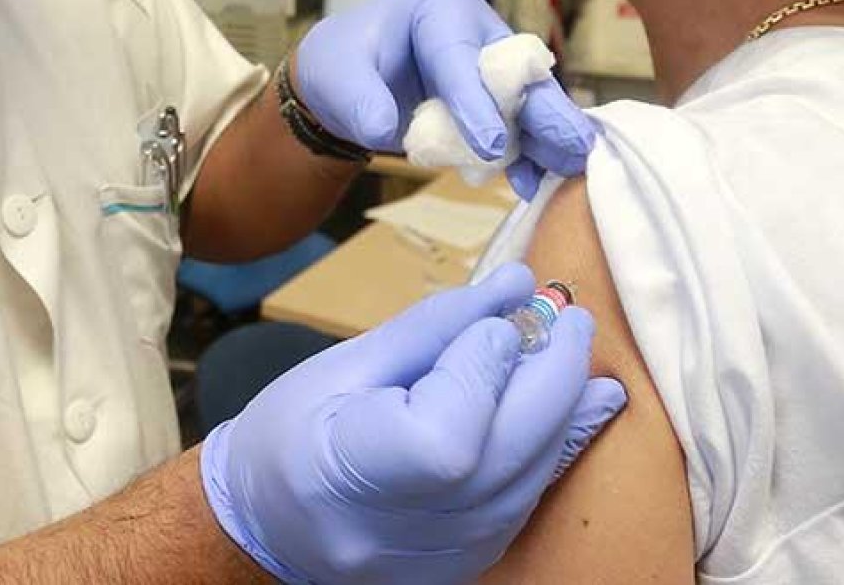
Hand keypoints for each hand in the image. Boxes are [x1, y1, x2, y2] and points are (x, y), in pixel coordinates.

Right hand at [201, 263, 627, 583]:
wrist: (268, 524)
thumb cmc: (289, 432)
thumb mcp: (344, 364)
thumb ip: (435, 326)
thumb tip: (517, 285)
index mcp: (346, 475)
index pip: (448, 434)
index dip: (484, 369)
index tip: (494, 322)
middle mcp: (400, 533)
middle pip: (510, 454)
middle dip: (555, 374)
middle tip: (570, 319)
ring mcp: (441, 560)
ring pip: (533, 477)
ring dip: (566, 406)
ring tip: (572, 348)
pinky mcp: (469, 563)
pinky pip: (529, 499)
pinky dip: (554, 443)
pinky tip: (574, 402)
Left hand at [295, 0, 598, 199]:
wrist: (351, 85)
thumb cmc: (346, 68)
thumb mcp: (337, 78)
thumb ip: (359, 101)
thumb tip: (386, 129)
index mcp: (441, 9)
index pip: (460, 56)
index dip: (477, 102)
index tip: (490, 144)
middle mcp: (480, 32)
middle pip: (516, 74)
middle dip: (543, 112)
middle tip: (570, 146)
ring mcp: (496, 68)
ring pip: (530, 102)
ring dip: (550, 138)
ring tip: (571, 169)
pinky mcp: (499, 102)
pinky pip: (521, 128)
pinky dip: (530, 157)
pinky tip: (534, 184)